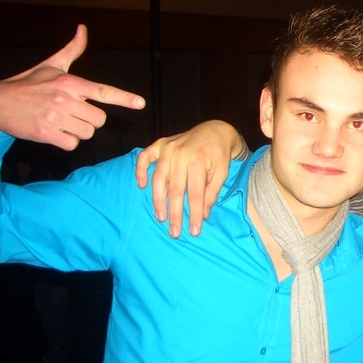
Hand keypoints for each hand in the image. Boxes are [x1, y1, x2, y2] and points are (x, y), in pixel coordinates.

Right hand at [0, 25, 144, 149]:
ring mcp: (55, 117)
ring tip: (62, 121)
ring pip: (88, 133)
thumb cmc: (29, 84)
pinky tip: (55, 131)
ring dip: (78, 131)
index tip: (140, 103)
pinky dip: (67, 141)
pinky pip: (73, 144)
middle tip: (73, 113)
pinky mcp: (46, 133)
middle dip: (90, 120)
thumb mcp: (51, 65)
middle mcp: (64, 99)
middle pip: (99, 120)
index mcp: (69, 82)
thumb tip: (83, 29)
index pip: (102, 91)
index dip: (123, 98)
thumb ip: (72, 50)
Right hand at [135, 120, 245, 237]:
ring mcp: (168, 148)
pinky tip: (142, 185)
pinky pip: (145, 156)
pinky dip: (140, 170)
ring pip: (159, 178)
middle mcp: (180, 155)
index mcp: (198, 162)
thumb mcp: (222, 173)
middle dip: (175, 213)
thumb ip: (211, 193)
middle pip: (175, 190)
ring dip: (158, 199)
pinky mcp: (161, 144)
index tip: (193, 231)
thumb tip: (202, 215)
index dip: (194, 214)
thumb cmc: (219, 154)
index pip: (195, 194)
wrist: (215, 130)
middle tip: (174, 232)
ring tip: (161, 217)